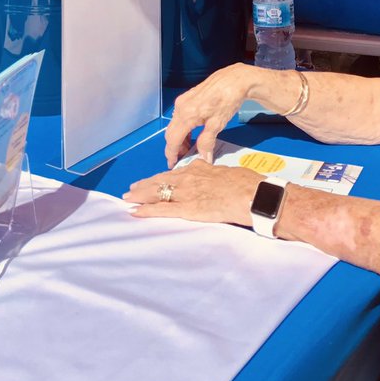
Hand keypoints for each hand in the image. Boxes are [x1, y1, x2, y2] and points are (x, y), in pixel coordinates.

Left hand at [123, 158, 260, 225]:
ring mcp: (186, 193)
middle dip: (144, 186)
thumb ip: (214, 174)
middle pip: (160, 181)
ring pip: (157, 192)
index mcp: (198, 169)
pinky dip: (147, 210)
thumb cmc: (245, 184)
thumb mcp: (226, 173)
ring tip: (128, 198)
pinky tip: (136, 211)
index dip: (159, 177)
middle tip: (131, 189)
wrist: (251, 194)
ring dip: (140, 196)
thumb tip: (213, 178)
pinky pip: (162, 209)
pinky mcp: (187, 208)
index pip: (173, 173)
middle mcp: (188, 178)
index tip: (149, 180)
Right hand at [163, 63, 253, 165]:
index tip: (172, 165)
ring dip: (179, 138)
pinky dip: (183, 128)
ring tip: (190, 149)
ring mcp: (183, 100)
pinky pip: (180, 117)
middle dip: (175, 147)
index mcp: (186, 114)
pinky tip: (193, 134)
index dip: (171, 154)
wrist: (234, 79)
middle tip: (183, 159)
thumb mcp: (218, 124)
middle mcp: (180, 107)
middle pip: (171, 133)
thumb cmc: (227, 100)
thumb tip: (203, 158)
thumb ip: (207, 142)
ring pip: (175, 125)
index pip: (173, 140)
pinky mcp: (188, 97)